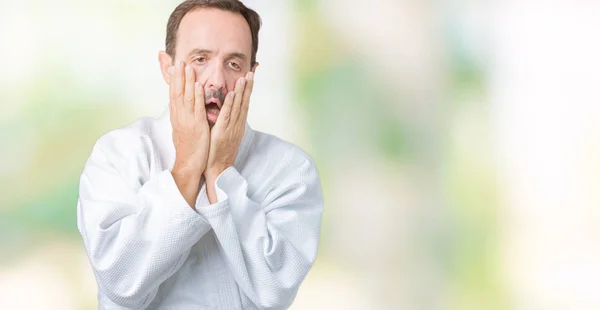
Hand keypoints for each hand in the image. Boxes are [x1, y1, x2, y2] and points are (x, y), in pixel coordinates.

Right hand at [169, 61, 209, 174]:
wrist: (188, 164)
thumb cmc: (188, 147)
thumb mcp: (182, 128)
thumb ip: (182, 116)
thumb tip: (180, 107)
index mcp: (177, 117)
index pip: (174, 94)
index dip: (174, 80)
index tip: (174, 66)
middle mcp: (180, 116)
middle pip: (177, 92)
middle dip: (178, 75)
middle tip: (179, 60)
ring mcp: (188, 120)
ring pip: (186, 97)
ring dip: (187, 81)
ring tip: (187, 66)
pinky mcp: (197, 126)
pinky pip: (197, 108)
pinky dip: (197, 96)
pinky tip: (198, 85)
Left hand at [204, 71, 253, 201]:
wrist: (218, 169)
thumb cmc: (219, 153)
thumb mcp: (226, 135)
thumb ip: (227, 123)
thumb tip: (226, 112)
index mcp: (238, 125)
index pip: (244, 104)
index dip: (247, 91)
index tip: (249, 78)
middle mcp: (237, 125)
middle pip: (245, 103)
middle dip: (248, 87)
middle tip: (252, 72)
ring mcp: (232, 128)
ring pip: (238, 107)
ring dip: (241, 92)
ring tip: (244, 78)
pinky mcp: (223, 132)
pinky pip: (227, 116)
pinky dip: (230, 105)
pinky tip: (231, 94)